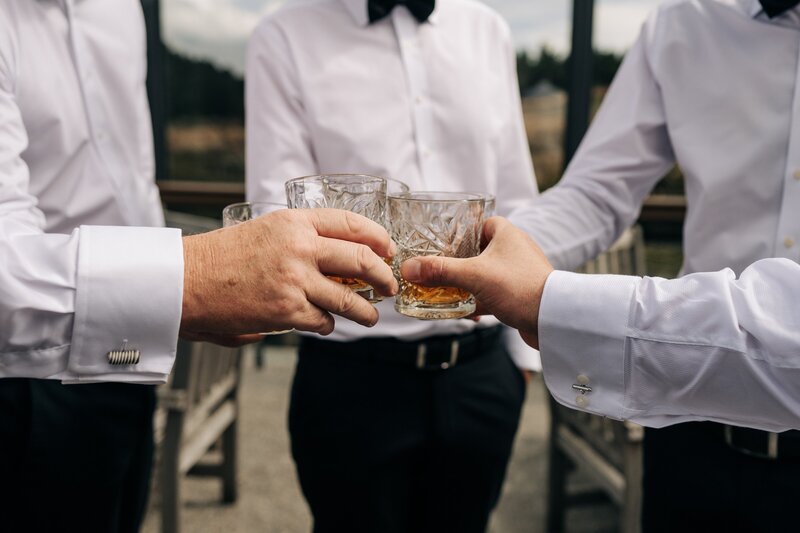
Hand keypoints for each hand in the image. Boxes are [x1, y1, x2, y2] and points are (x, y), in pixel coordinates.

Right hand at [180, 208, 398, 341]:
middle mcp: (300, 247)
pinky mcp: (287, 310)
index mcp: (295, 222)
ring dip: (366, 311)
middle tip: (389, 286)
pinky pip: (324, 321)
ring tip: (370, 317)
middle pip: (361, 260)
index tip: (389, 250)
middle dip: (383, 277)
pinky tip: (325, 324)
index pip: (352, 223)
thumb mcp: (266, 231)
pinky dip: (329, 325)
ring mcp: (296, 279)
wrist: (185, 280)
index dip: (378, 238)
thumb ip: (300, 240)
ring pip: (349, 298)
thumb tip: (334, 264)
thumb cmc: (222, 257)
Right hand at [400, 217, 552, 348]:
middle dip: (458, 264)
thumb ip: (440, 271)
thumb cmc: (519, 287)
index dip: (461, 232)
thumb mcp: (473, 275)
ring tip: (446, 294)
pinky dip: (480, 302)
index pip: (480, 223)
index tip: (442, 244)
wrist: (554, 319)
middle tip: (438, 272)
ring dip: (467, 285)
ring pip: (485, 276)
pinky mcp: (521, 295)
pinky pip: (494, 295)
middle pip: (479, 252)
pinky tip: (467, 314)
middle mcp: (514, 250)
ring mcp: (519, 273)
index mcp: (506, 234)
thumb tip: (408, 268)